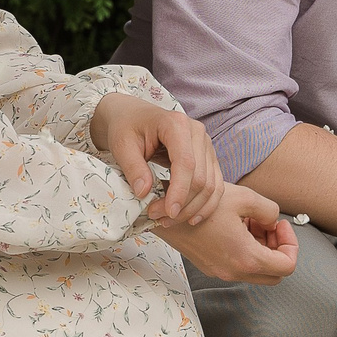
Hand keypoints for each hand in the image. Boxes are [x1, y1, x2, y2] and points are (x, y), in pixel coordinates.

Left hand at [90, 92, 223, 227]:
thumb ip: (133, 168)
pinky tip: (189, 217)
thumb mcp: (122, 145)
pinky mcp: (208, 157)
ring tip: (168, 220)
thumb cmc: (127, 127)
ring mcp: (206, 145)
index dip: (179, 191)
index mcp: (176, 124)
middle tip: (157, 217)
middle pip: (201, 178)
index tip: (167, 213)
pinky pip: (215, 185)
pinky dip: (204, 205)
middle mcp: (198, 133)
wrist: (134, 116)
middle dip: (182, 204)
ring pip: (211, 185)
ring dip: (193, 208)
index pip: (186, 163)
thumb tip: (144, 193)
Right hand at [154, 184, 298, 284]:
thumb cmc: (201, 203)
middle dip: (278, 249)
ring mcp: (221, 272)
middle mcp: (234, 271)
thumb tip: (272, 220)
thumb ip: (270, 210)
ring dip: (261, 249)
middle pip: (274, 274)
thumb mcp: (245, 197)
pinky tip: (236, 227)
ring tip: (251, 222)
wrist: (164, 211)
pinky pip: (239, 266)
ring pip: (256, 271)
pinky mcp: (211, 267)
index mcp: (246, 258)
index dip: (291, 245)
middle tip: (269, 226)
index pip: (287, 266)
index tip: (280, 225)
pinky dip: (246, 250)